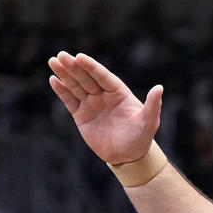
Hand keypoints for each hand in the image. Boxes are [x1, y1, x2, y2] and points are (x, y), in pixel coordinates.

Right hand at [48, 51, 162, 165]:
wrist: (128, 157)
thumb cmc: (141, 138)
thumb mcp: (149, 122)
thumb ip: (152, 105)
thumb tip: (159, 88)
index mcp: (118, 92)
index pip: (103, 76)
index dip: (91, 67)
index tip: (79, 57)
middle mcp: (103, 95)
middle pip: (86, 78)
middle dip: (74, 67)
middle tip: (61, 55)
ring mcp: (91, 104)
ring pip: (76, 86)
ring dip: (64, 74)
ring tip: (53, 61)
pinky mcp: (81, 115)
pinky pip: (70, 100)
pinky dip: (62, 91)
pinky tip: (53, 80)